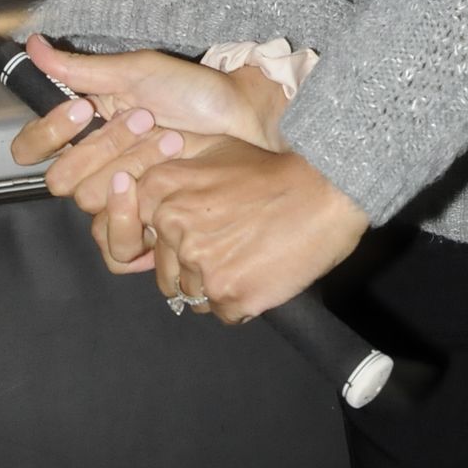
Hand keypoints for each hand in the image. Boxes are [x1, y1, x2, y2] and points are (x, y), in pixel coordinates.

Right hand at [10, 37, 291, 219]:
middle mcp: (93, 168)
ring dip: (134, 166)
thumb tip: (31, 43)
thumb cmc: (193, 90)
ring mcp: (117, 201)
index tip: (85, 108)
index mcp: (84, 130)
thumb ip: (81, 68)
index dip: (48, 134)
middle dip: (108, 145)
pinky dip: (137, 217)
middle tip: (146, 118)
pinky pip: (116, 248)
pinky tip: (161, 186)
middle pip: (62, 180)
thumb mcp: (138, 71)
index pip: (30, 149)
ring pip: (91, 204)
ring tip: (170, 141)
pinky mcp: (144, 228)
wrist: (243, 119)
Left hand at [102, 137, 369, 322]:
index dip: (173, 239)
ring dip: (219, 284)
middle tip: (235, 243)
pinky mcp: (227, 294)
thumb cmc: (276, 173)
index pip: (141, 236)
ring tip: (251, 257)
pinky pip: (223, 313)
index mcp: (162, 189)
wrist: (327, 190)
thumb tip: (147, 201)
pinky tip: (263, 272)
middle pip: (168, 271)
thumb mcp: (217, 153)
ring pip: (194, 295)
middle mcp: (172, 226)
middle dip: (197, 265)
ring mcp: (198, 264)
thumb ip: (176, 178)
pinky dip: (242, 301)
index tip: (201, 230)